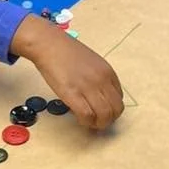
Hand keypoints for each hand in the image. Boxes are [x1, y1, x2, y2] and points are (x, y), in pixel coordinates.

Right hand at [11, 15, 123, 129]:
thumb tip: (98, 96)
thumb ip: (98, 78)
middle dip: (108, 120)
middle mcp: (102, 81)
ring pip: (104, 115)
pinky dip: (85, 122)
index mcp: (108, 73)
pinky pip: (86, 115)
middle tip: (97, 122)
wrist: (49, 45)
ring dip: (98, 124)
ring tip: (88, 122)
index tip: (101, 113)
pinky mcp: (73, 94)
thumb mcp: (92, 63)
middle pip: (116, 110)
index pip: (119, 99)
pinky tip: (78, 118)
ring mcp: (88, 87)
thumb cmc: (67, 52)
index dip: (111, 110)